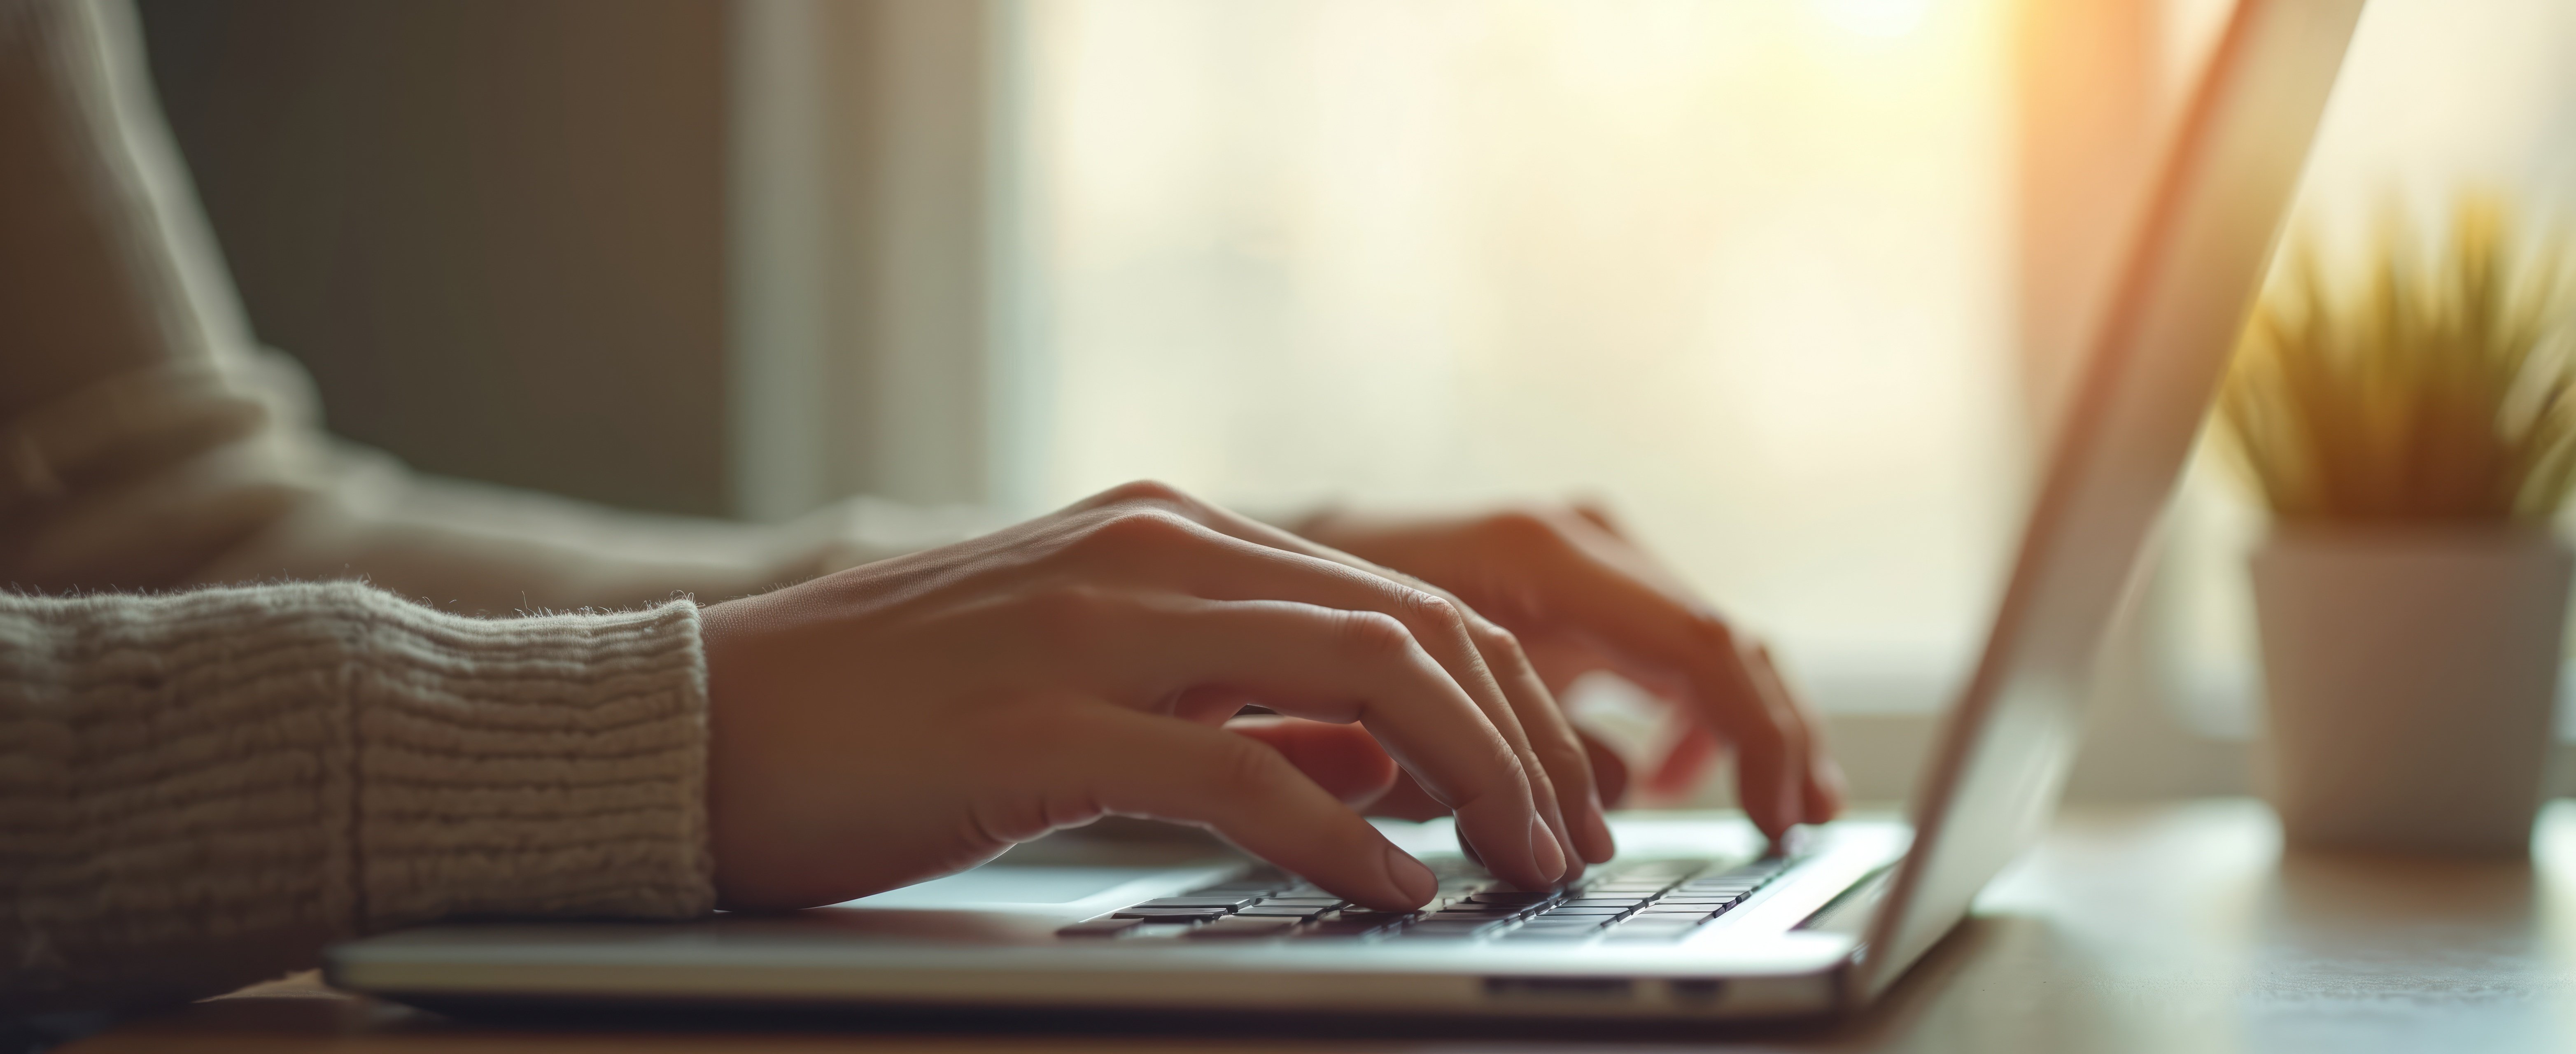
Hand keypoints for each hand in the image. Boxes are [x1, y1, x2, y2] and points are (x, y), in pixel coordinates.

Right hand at [699, 482, 1612, 912]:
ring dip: (1470, 776)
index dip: (1506, 697)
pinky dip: (1343, 834)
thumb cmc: (887, 721)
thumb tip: (1383, 766)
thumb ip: (1245, 712)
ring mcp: (1094, 626)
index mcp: (1166, 536)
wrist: (697, 722)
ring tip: (1525, 862)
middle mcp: (1149, 552)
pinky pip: (1238, 771)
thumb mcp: (1093, 692)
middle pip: (1410, 626)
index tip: (1561, 792)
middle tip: (1579, 842)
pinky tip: (1399, 888)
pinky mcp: (1039, 722)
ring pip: (1355, 674)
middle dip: (1523, 738)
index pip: (1398, 599)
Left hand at [1296, 503, 1844, 836]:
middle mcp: (1584, 538)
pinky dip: (1688, 715)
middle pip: (1725, 641)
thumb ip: (1509, 743)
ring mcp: (1591, 554)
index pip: (1700, 643)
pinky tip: (1665, 775)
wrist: (1297, 560)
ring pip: (1710, 645)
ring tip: (1775, 810)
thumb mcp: (1417, 685)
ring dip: (1748, 730)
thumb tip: (1603, 809)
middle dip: (1775, 737)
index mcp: (1548, 552)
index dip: (1752, 735)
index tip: (1767, 816)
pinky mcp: (1586, 585)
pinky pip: (1666, 651)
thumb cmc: (1342, 619)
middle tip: (1798, 823)